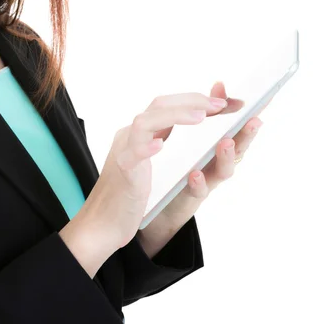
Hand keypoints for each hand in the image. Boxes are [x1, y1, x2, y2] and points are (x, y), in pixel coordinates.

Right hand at [81, 90, 231, 250]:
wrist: (101, 224)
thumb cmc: (128, 194)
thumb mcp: (149, 162)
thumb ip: (165, 141)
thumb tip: (197, 124)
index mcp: (139, 134)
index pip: (166, 105)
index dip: (193, 99)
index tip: (221, 101)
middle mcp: (130, 137)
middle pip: (158, 106)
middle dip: (192, 101)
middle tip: (220, 105)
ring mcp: (124, 153)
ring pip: (145, 123)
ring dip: (174, 117)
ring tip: (201, 118)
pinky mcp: (122, 173)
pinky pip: (132, 155)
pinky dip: (146, 147)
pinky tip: (160, 145)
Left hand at [155, 80, 271, 226]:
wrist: (162, 201)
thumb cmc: (184, 162)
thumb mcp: (197, 134)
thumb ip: (209, 109)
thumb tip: (220, 85)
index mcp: (222, 144)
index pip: (241, 127)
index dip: (255, 115)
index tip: (265, 100)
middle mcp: (220, 162)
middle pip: (239, 148)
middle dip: (247, 134)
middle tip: (254, 121)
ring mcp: (209, 179)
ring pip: (224, 170)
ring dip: (226, 156)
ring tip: (225, 143)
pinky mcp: (191, 195)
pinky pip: (198, 191)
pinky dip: (199, 182)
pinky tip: (195, 174)